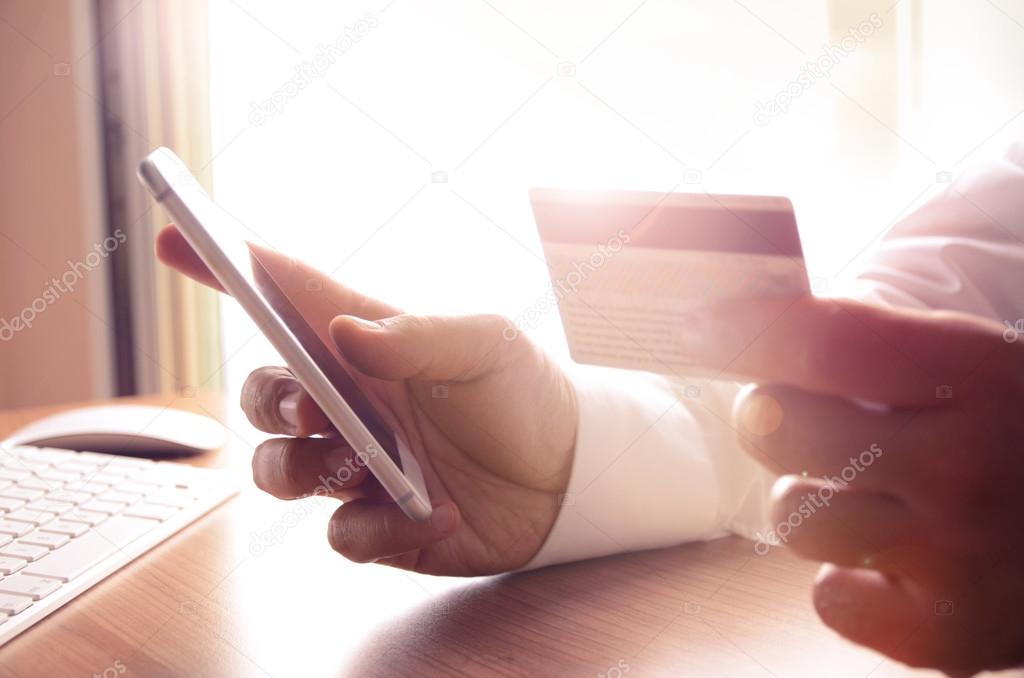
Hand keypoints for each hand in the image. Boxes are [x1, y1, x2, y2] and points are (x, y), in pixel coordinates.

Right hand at [155, 226, 576, 574]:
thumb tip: (344, 337)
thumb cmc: (522, 393)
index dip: (223, 267)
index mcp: (368, 345)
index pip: (284, 297)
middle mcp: (349, 403)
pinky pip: (338, 535)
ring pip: (276, 470)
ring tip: (369, 466)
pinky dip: (376, 530)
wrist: (567, 479)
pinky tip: (431, 515)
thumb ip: (418, 336)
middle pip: (260, 395)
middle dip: (270, 400)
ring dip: (305, 471)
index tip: (174, 238)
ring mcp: (356, 465)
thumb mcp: (486, 347)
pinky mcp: (376, 523)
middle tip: (316, 406)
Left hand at [693, 295, 1023, 673]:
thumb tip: (746, 327)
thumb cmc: (1016, 437)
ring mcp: (958, 559)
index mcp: (982, 378)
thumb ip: (874, 346)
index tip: (699, 326)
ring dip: (810, 500)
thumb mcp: (976, 367)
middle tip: (798, 418)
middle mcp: (969, 469)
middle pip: (778, 426)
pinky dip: (847, 578)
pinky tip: (894, 560)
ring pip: (792, 514)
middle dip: (769, 415)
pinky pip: (827, 595)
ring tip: (869, 496)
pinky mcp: (945, 635)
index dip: (746, 330)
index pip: (829, 345)